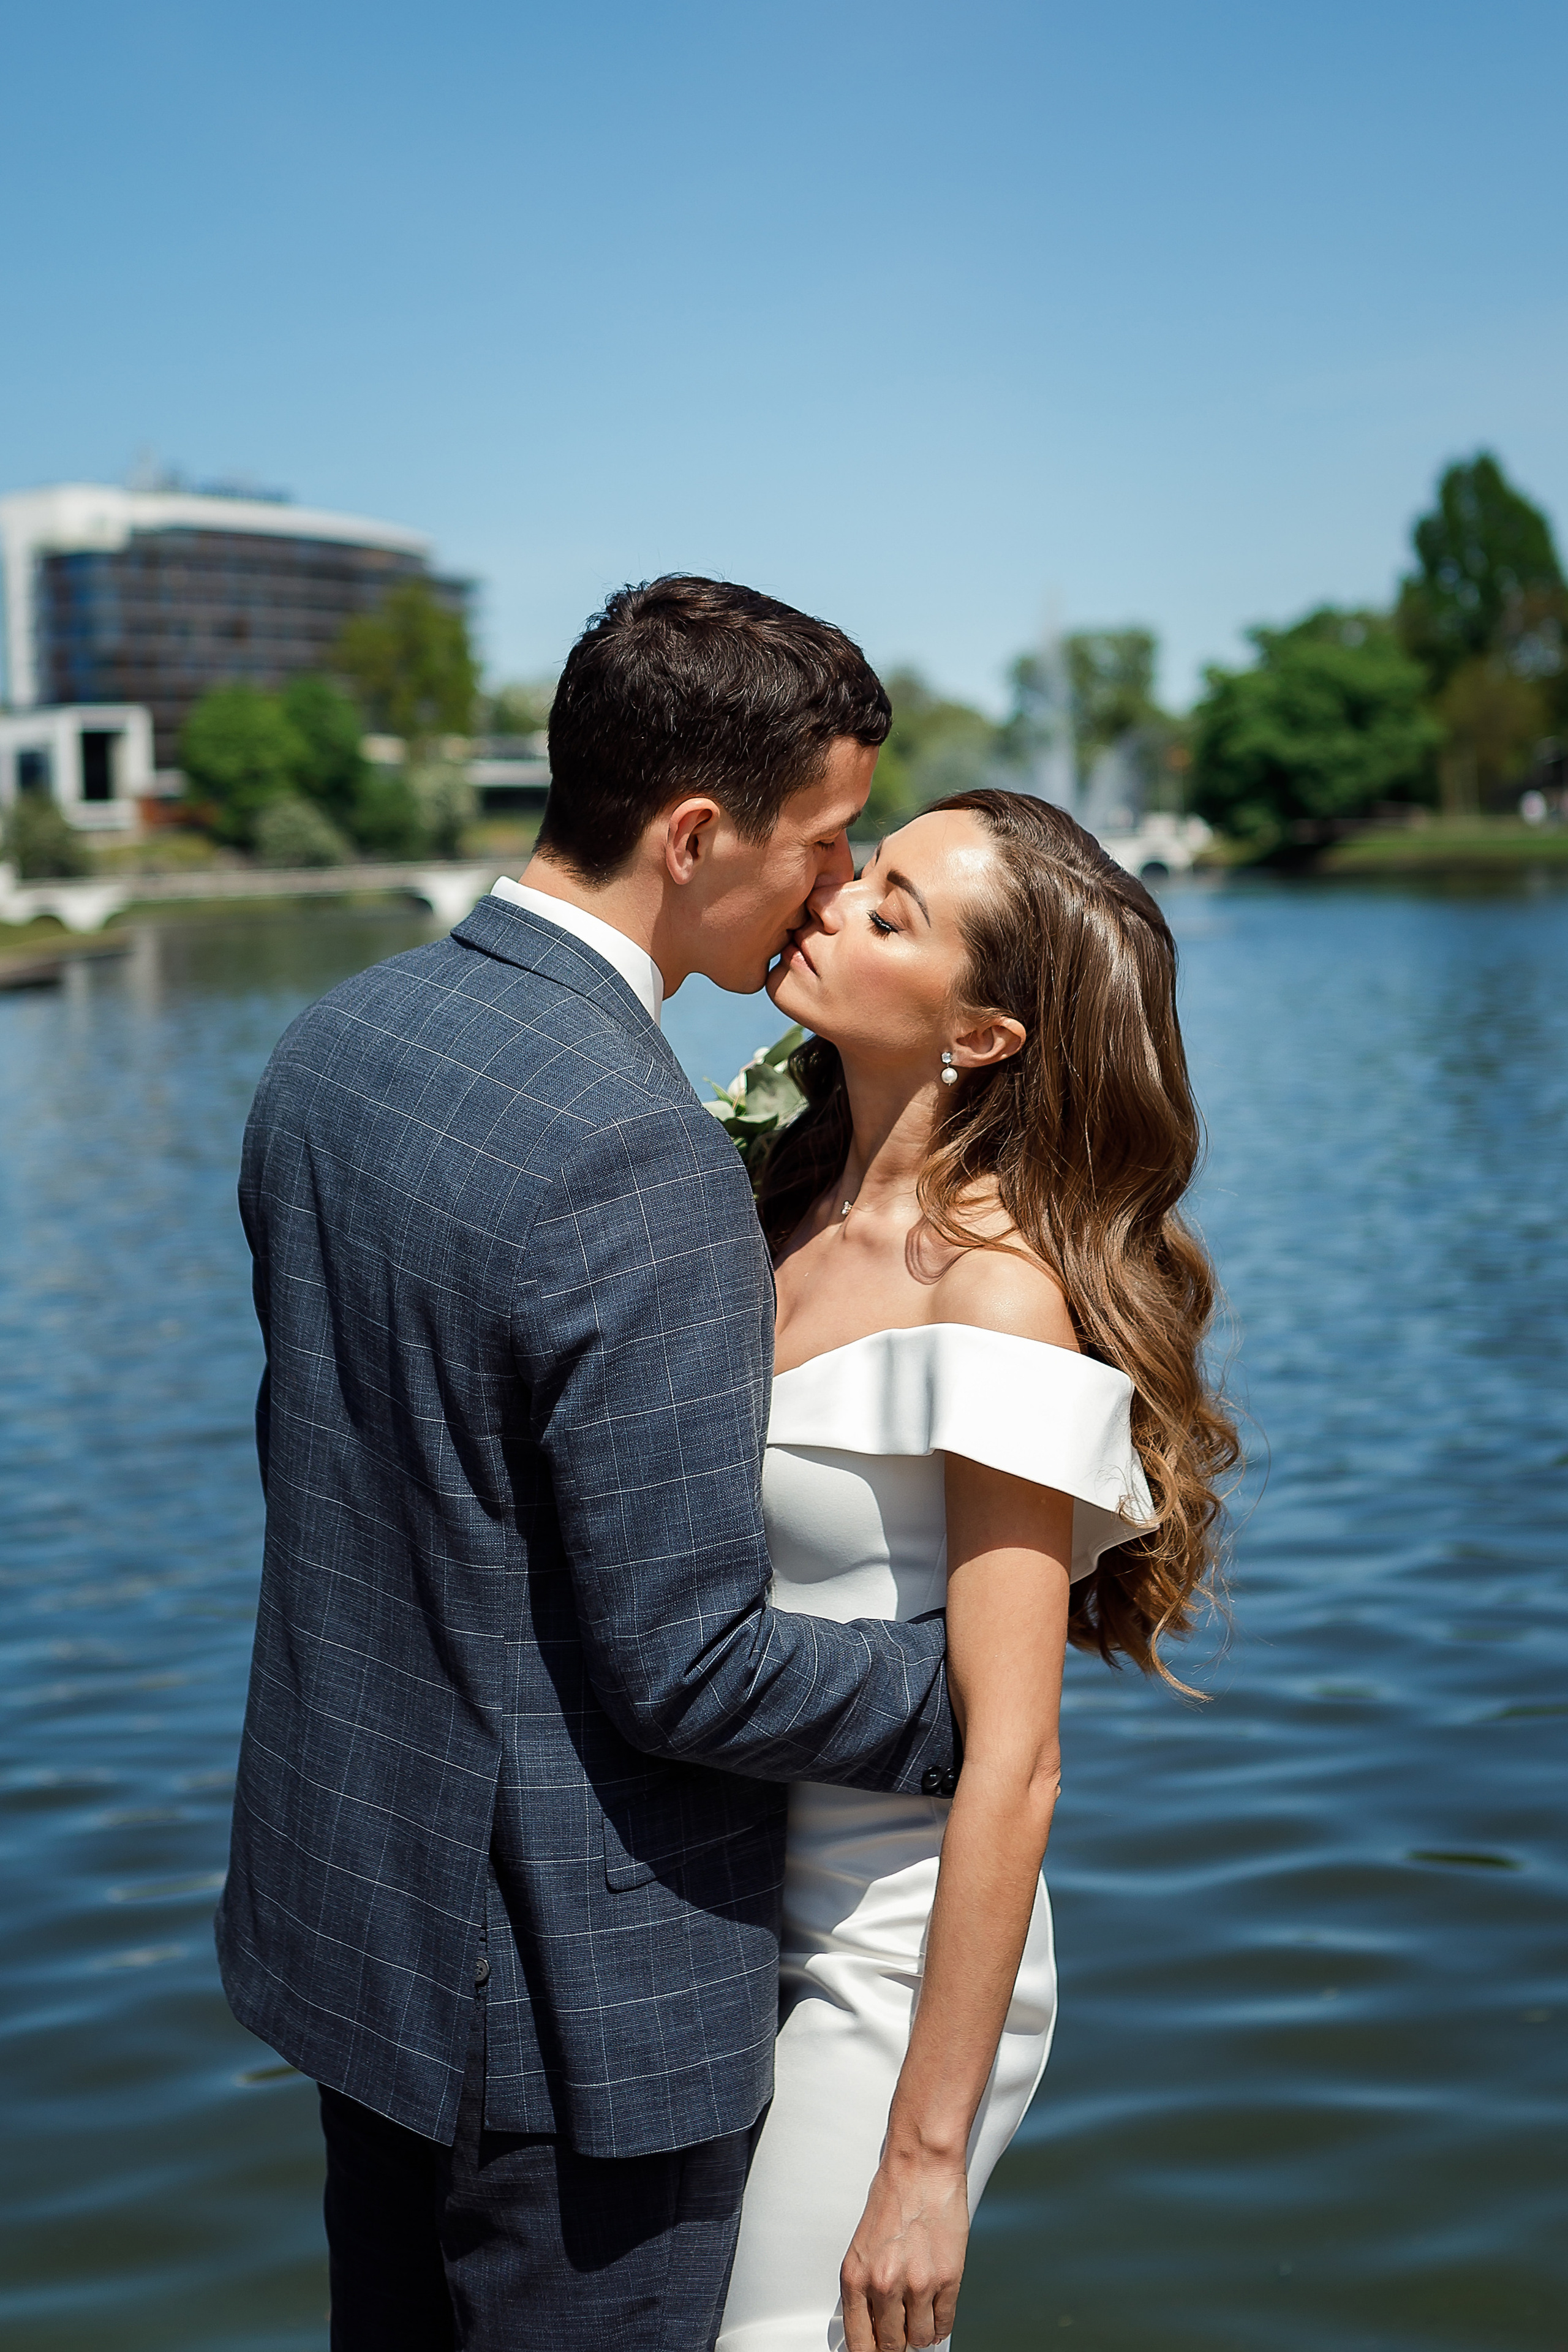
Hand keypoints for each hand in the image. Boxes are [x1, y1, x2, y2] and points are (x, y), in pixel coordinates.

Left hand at [840, 2147, 969, 2350]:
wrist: (922, 2166)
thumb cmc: (892, 2196)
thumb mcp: (863, 2245)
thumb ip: (866, 2287)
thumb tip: (873, 2324)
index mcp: (856, 2276)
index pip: (859, 2343)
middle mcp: (883, 2285)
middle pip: (892, 2345)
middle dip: (897, 2341)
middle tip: (901, 2330)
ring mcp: (917, 2285)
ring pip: (920, 2338)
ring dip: (921, 2331)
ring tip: (920, 2312)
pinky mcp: (947, 2280)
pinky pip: (945, 2323)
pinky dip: (941, 2323)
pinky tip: (936, 2309)